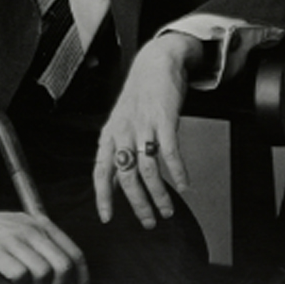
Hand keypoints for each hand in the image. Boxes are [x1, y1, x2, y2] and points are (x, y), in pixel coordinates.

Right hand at [0, 193, 88, 283]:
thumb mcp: (23, 227)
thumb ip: (44, 246)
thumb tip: (67, 276)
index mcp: (41, 224)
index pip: (74, 253)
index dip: (82, 279)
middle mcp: (31, 230)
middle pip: (63, 266)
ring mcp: (13, 241)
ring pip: (44, 272)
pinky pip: (19, 274)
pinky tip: (14, 282)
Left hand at [93, 31, 202, 229]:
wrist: (156, 62)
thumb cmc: (139, 95)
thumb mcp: (121, 122)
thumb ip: (117, 151)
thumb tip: (114, 183)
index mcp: (110, 133)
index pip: (101, 170)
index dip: (103, 196)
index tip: (107, 217)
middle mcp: (123, 130)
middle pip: (126, 176)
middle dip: (138, 203)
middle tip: (148, 221)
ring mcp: (143, 125)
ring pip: (148, 169)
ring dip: (159, 195)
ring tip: (167, 209)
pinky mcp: (164, 119)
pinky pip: (170, 152)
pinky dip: (177, 172)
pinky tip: (183, 184)